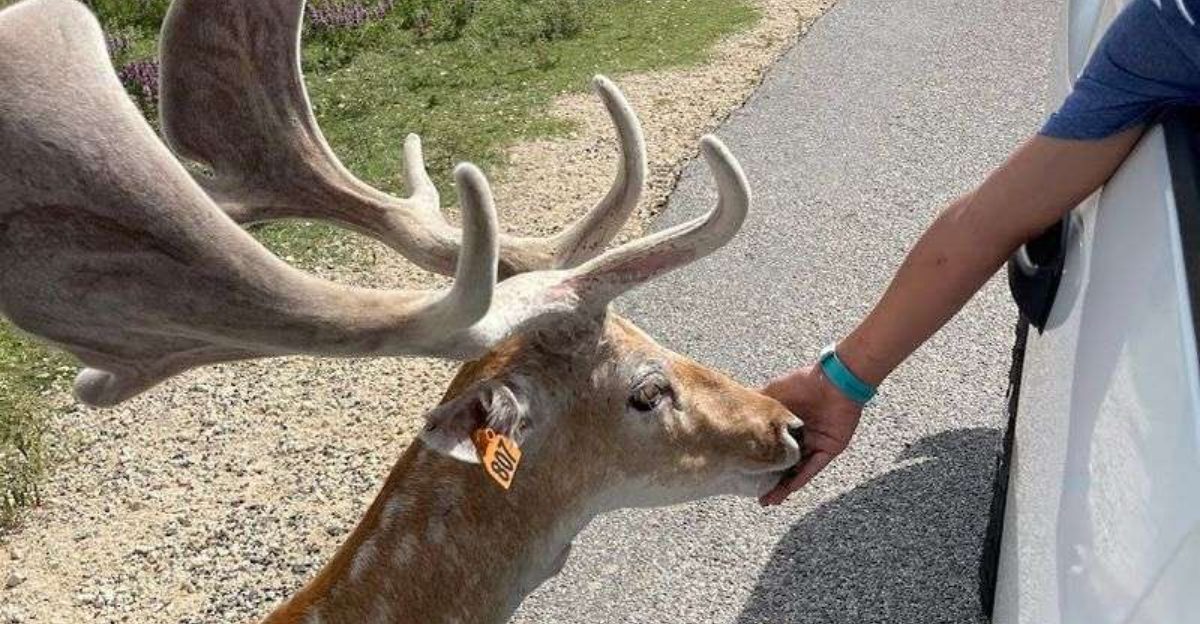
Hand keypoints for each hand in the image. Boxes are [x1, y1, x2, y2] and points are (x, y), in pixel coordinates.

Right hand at [759, 365, 862, 505]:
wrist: (833, 381)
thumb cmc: (803, 383)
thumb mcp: (772, 393)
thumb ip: (757, 406)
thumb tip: (736, 412)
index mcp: (788, 425)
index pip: (772, 448)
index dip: (760, 462)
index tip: (746, 475)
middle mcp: (800, 438)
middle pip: (784, 464)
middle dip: (772, 481)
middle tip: (758, 497)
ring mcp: (815, 445)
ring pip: (797, 470)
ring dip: (785, 486)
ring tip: (770, 500)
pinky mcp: (829, 449)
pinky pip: (813, 467)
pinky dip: (801, 478)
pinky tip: (789, 489)